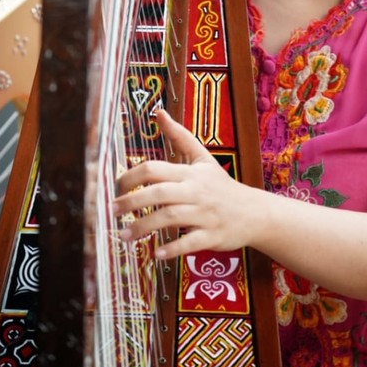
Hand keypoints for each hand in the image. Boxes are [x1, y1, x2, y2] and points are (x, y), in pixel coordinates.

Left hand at [113, 110, 257, 258]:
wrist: (254, 212)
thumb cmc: (221, 185)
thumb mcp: (202, 158)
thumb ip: (179, 136)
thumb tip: (158, 112)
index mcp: (190, 173)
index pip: (155, 169)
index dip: (131, 177)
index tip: (116, 188)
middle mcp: (196, 191)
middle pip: (160, 193)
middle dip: (132, 202)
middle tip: (112, 211)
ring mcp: (205, 214)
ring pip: (172, 218)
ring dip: (145, 227)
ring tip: (124, 235)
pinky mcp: (213, 235)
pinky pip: (191, 242)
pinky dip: (173, 248)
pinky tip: (156, 253)